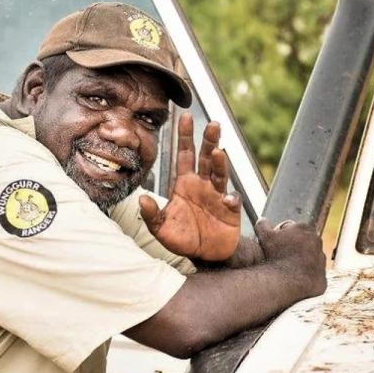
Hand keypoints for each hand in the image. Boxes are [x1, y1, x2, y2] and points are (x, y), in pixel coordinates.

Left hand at [139, 113, 240, 260]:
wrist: (205, 255)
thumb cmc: (183, 238)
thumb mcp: (161, 229)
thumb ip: (151, 215)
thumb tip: (141, 199)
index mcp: (184, 184)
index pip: (184, 154)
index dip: (184, 136)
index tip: (184, 116)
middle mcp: (202, 185)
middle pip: (206, 157)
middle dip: (209, 140)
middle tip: (213, 124)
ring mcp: (217, 196)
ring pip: (220, 173)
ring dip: (221, 162)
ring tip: (219, 152)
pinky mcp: (230, 210)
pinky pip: (232, 200)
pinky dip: (231, 199)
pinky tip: (227, 199)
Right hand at [255, 219, 326, 297]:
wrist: (286, 281)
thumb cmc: (275, 256)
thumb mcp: (265, 236)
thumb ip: (263, 224)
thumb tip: (262, 220)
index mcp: (305, 229)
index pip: (294, 229)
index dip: (283, 235)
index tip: (276, 244)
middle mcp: (317, 242)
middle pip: (303, 242)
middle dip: (293, 247)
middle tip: (280, 256)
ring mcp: (321, 260)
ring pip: (309, 259)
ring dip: (300, 262)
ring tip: (287, 269)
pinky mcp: (323, 276)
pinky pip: (313, 275)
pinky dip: (305, 276)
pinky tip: (294, 279)